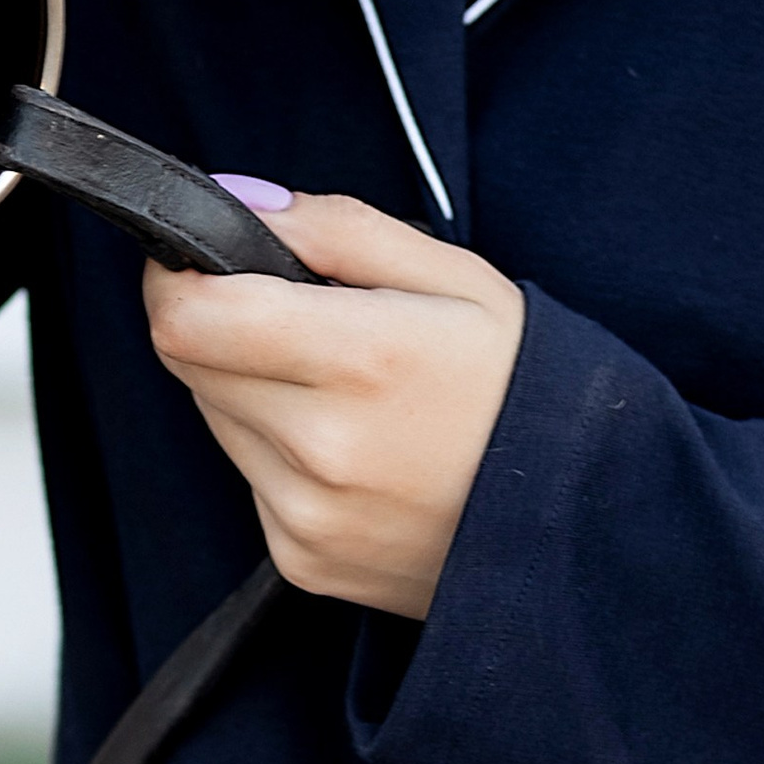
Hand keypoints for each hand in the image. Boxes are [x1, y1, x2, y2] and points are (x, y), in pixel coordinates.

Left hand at [144, 191, 524, 617]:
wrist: (587, 525)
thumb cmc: (520, 383)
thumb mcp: (453, 274)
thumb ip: (332, 226)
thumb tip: (236, 199)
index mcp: (362, 358)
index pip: (188, 316)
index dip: (177, 272)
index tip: (202, 256)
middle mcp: (324, 448)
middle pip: (187, 361)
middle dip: (219, 321)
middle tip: (294, 317)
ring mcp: (310, 517)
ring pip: (214, 418)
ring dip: (248, 388)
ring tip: (340, 387)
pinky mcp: (305, 564)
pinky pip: (248, 480)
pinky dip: (276, 452)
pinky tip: (352, 447)